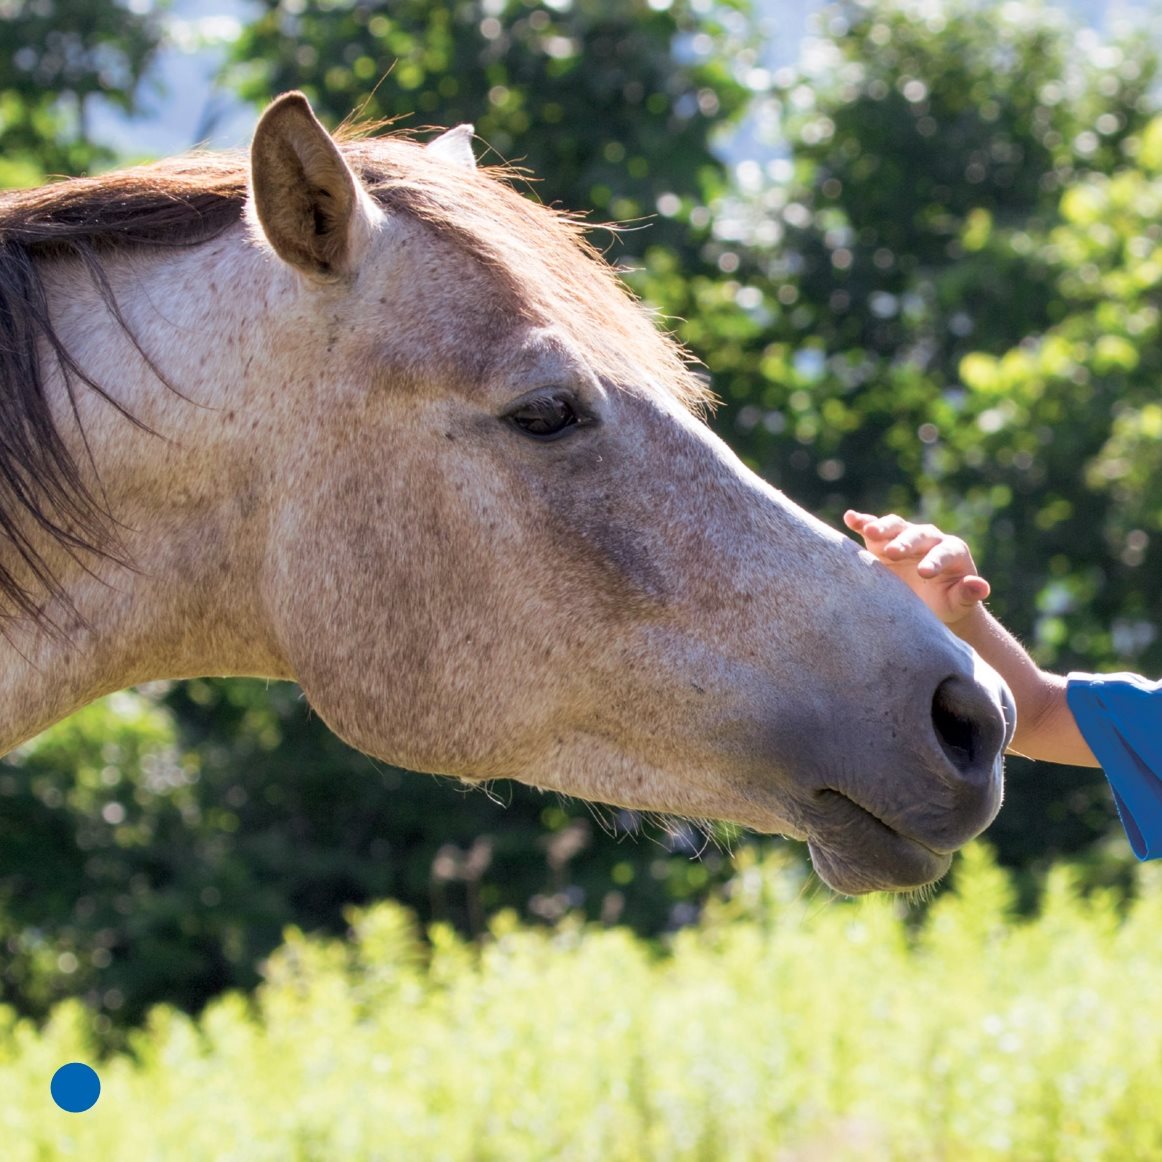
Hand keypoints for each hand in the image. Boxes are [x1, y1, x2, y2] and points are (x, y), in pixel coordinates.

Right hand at [843, 510, 990, 625]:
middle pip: (917, 534)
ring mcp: (906, 537)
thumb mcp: (958, 602)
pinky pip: (873, 528)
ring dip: (882, 528)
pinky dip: (862, 522)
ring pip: (896, 526)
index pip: (944, 553)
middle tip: (893, 552)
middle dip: (905, 542)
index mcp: (952, 551)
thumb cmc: (947, 603)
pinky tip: (850, 518)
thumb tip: (981, 586)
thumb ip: (968, 593)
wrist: (928, 601)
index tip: (924, 574)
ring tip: (869, 531)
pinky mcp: (884, 541)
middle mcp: (929, 539)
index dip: (935, 561)